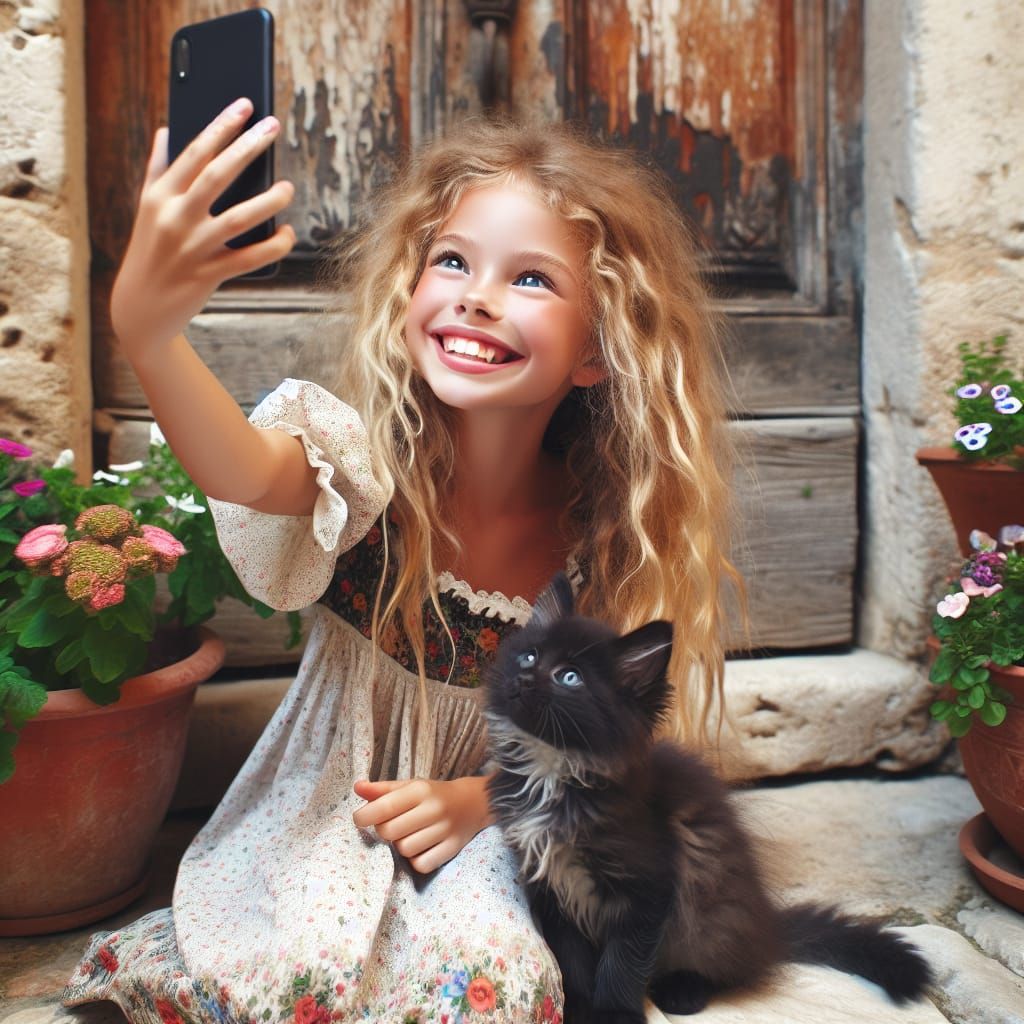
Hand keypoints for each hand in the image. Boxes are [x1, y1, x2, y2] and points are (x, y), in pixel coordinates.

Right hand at [111, 98, 295, 353]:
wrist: (140, 306)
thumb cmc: (151, 249)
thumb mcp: (148, 208)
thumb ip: (158, 169)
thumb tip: (169, 130)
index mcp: (159, 195)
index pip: (193, 151)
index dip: (220, 126)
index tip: (245, 105)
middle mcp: (174, 218)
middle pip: (217, 175)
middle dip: (248, 146)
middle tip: (274, 126)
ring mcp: (193, 248)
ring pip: (239, 218)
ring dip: (269, 200)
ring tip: (288, 188)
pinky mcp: (208, 275)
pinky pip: (250, 257)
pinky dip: (273, 244)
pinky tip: (286, 231)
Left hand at [352, 775, 493, 873]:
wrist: (473, 803)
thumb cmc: (433, 795)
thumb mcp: (409, 786)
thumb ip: (382, 790)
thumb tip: (357, 788)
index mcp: (420, 790)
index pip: (383, 808)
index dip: (364, 816)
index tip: (360, 819)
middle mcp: (433, 809)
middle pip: (390, 832)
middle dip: (384, 830)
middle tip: (391, 825)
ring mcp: (445, 830)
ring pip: (404, 850)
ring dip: (400, 845)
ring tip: (409, 835)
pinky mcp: (452, 848)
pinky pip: (421, 864)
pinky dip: (416, 860)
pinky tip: (420, 847)